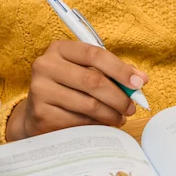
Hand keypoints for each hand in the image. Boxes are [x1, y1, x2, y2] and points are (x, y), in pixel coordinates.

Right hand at [5, 40, 146, 140]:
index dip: (120, 69)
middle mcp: (45, 66)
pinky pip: (79, 122)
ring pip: (89, 104)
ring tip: (119, 118)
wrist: (35, 114)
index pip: (94, 54)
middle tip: (131, 107)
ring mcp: (40, 91)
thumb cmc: (67, 89)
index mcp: (58, 49)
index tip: (140, 82)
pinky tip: (101, 125)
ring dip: (111, 114)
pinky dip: (96, 126)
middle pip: (93, 80)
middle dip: (119, 96)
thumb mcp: (83, 72)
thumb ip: (109, 72)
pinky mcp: (41, 115)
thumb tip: (140, 79)